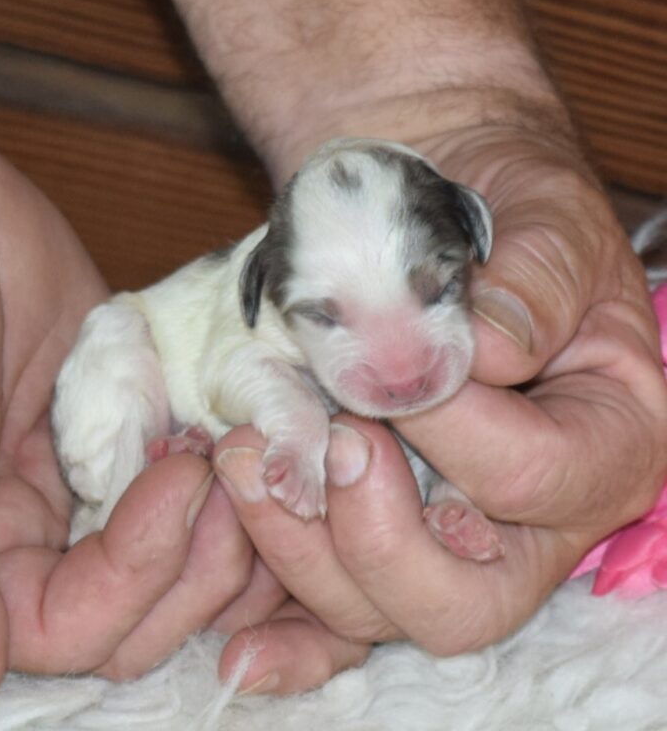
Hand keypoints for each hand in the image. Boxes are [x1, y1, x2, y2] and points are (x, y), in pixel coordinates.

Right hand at [0, 105, 252, 707]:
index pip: (64, 628)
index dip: (134, 578)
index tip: (178, 480)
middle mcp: (32, 525)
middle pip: (136, 608)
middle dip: (197, 561)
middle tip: (231, 473)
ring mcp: (90, 474)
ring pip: (178, 551)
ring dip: (229, 524)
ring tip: (252, 454)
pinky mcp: (133, 420)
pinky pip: (192, 475)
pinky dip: (232, 471)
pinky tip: (255, 434)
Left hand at [152, 0, 666, 692]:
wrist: (443, 199)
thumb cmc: (510, 209)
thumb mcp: (548, 225)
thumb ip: (532, 287)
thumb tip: (468, 356)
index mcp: (603, 445)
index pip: (534, 480)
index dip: (455, 429)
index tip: (391, 363)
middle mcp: (528, 517)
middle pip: (463, 602)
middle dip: (377, 536)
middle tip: (332, 443)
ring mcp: (440, 532)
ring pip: (376, 611)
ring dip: (301, 551)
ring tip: (243, 462)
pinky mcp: (371, 524)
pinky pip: (333, 612)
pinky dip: (288, 629)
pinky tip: (239, 643)